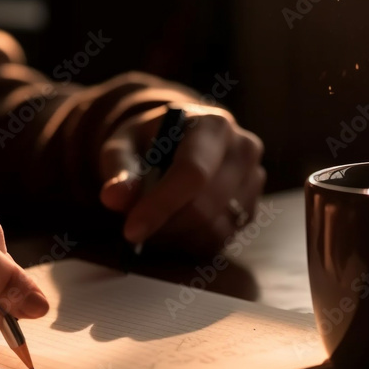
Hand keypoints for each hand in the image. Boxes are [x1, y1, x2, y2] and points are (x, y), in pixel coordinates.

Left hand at [99, 104, 265, 255]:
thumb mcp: (124, 146)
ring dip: (174, 237)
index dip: (161, 205)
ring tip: (152, 221)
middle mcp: (243, 150)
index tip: (131, 231)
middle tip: (133, 226)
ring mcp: (253, 181)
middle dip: (163, 225)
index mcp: (213, 125)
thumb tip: (114, 197)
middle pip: (203, 207)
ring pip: (212, 230)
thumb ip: (119, 170)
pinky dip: (189, 243)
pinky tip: (172, 226)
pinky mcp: (251, 209)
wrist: (179, 142)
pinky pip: (219, 241)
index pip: (192, 173)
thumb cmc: (149, 142)